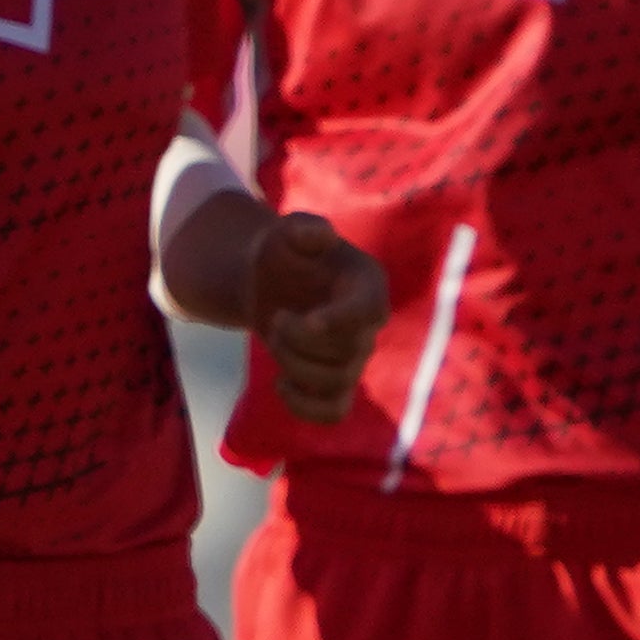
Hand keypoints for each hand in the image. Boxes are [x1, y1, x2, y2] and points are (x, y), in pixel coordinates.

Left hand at [236, 210, 384, 423]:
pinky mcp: (334, 382)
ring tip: (275, 339)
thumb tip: (320, 235)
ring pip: (337, 382)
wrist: (271, 283)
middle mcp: (369, 326)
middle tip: (276, 317)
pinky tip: (280, 384)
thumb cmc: (285, 254)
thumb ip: (303, 228)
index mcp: (367, 285)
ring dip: (295, 366)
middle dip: (300, 339)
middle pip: (347, 352)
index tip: (309, 320)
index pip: (369, 311)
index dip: (342, 320)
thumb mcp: (287, 232)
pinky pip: (334, 411)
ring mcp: (354, 358)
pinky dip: (306, 408)